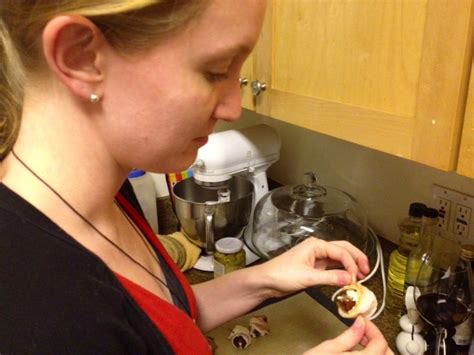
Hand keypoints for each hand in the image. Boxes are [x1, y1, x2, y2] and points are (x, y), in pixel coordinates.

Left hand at [254, 237, 369, 297]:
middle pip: (343, 249)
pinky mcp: (314, 267)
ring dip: (350, 265)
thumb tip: (349, 279)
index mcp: (316, 245)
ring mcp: (316, 257)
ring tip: (361, 276)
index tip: (356, 277)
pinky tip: (347, 278)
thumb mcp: (307, 277)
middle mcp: (318, 248)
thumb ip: (330, 278)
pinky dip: (341, 272)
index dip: (351, 263)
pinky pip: (332, 267)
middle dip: (356, 258)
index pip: (341, 251)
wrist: (265, 281)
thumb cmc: (281, 274)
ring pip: (339, 258)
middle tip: (367, 270)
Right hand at [303, 317, 393, 354]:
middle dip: (379, 342)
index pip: (380, 343)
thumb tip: (361, 322)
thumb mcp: (327, 348)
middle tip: (364, 333)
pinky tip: (359, 354)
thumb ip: (349, 336)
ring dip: (378, 352)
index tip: (363, 322)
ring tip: (362, 344)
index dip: (372, 328)